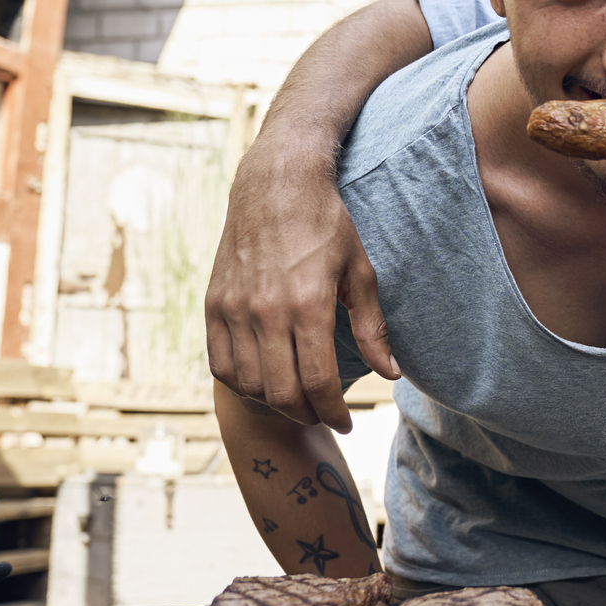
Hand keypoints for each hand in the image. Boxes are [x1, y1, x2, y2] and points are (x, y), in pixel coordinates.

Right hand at [204, 138, 397, 431]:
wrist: (275, 185)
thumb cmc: (326, 226)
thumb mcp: (360, 272)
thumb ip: (372, 327)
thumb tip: (391, 374)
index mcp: (308, 304)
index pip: (318, 382)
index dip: (334, 411)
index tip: (346, 420)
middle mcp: (266, 310)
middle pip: (283, 392)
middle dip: (308, 414)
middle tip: (325, 414)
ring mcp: (235, 308)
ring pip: (250, 383)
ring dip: (275, 402)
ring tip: (298, 399)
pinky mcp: (214, 303)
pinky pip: (220, 363)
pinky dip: (241, 383)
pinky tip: (264, 381)